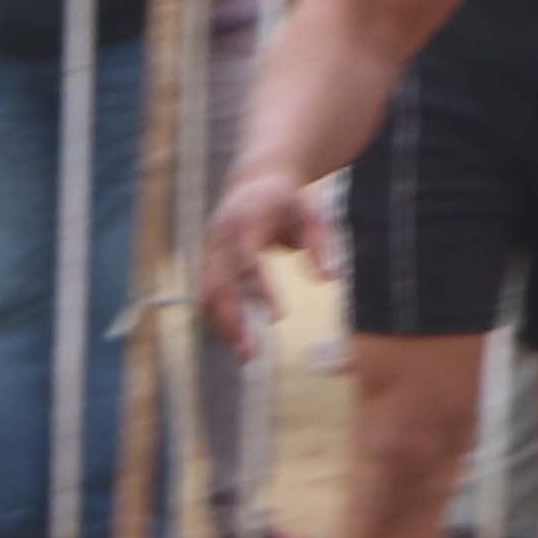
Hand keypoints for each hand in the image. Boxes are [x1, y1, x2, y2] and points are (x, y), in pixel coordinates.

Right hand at [198, 157, 334, 352]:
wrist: (254, 180)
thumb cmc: (289, 202)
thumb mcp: (312, 214)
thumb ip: (320, 244)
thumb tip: (330, 278)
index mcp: (247, 220)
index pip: (249, 259)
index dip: (261, 289)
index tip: (281, 317)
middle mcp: (221, 236)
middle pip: (220, 283)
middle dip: (232, 320)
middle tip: (251, 353)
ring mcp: (210, 249)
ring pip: (209, 293)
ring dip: (223, 326)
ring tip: (246, 356)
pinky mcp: (208, 261)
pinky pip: (208, 294)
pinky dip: (219, 318)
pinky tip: (236, 342)